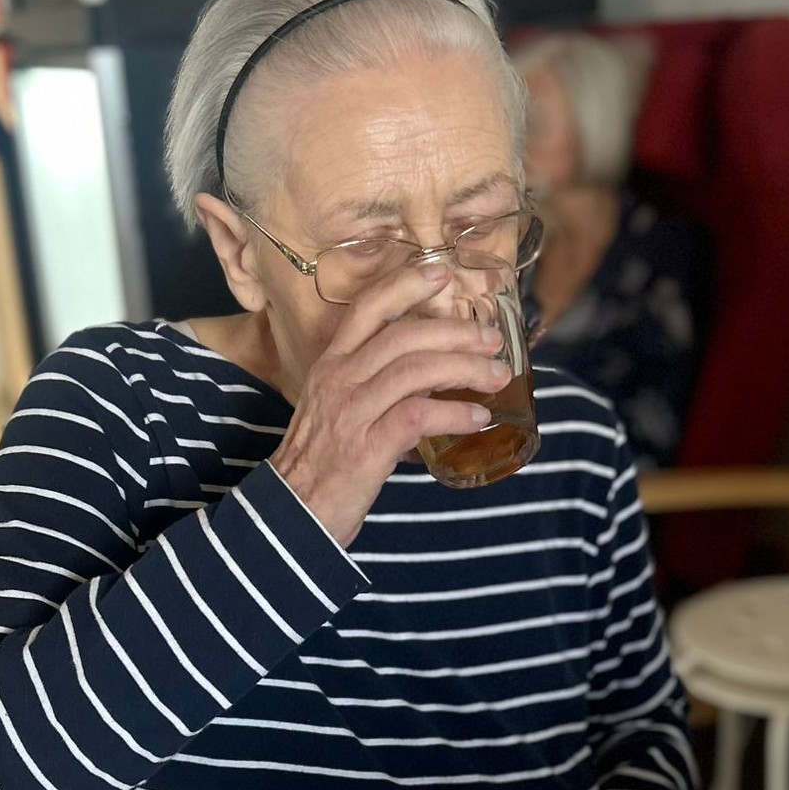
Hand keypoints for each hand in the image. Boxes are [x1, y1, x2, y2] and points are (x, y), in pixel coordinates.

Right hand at [270, 261, 507, 546]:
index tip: (442, 274)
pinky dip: (455, 413)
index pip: (367, 309)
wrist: (290, 516)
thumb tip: (432, 383)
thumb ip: (375, 390)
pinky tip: (478, 417)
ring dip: (465, 368)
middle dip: (455, 332)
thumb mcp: (336, 411)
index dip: (405, 285)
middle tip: (492, 339)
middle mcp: (338, 380)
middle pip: (403, 335)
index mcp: (330, 366)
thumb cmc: (319, 465)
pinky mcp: (365, 448)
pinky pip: (418, 416)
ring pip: (415, 370)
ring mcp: (351, 412)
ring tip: (497, 376)